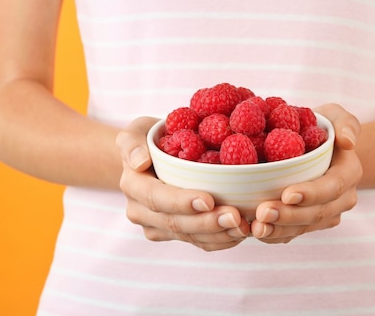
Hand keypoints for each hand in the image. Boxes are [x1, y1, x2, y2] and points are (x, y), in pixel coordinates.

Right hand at [116, 116, 249, 250]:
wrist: (153, 156)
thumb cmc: (151, 138)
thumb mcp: (137, 130)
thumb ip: (132, 142)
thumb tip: (139, 161)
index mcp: (133, 186)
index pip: (156, 198)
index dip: (182, 201)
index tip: (209, 199)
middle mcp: (141, 212)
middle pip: (176, 223)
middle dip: (207, 222)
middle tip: (235, 217)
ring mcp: (157, 227)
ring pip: (190, 237)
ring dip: (218, 235)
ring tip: (243, 227)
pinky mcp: (175, 235)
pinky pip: (199, 243)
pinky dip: (221, 240)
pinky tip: (240, 233)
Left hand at [251, 103, 361, 243]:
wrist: (313, 145)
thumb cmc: (321, 126)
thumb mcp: (335, 116)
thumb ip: (346, 123)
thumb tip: (348, 142)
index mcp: (349, 173)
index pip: (333, 186)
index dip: (311, 193)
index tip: (287, 193)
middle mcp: (341, 199)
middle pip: (316, 213)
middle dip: (289, 215)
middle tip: (262, 212)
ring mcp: (325, 214)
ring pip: (303, 227)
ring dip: (279, 230)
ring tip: (256, 226)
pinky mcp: (307, 223)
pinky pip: (291, 234)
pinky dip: (273, 235)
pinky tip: (254, 232)